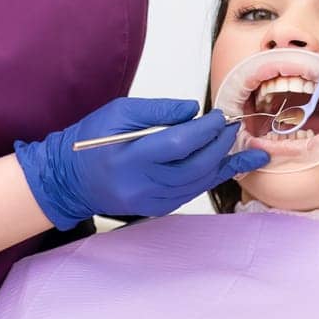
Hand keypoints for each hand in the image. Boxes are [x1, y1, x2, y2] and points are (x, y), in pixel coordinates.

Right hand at [14, 98, 270, 229]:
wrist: (68, 179)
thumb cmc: (90, 140)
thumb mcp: (118, 113)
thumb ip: (158, 110)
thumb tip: (194, 110)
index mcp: (130, 159)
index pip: (179, 144)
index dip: (206, 129)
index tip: (220, 115)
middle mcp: (143, 186)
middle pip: (195, 167)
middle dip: (220, 146)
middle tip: (234, 126)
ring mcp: (151, 202)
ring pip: (198, 184)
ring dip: (225, 165)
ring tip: (250, 151)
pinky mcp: (156, 208)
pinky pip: (191, 192)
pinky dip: (210, 177)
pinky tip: (228, 165)